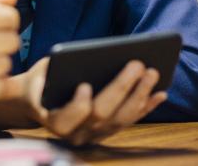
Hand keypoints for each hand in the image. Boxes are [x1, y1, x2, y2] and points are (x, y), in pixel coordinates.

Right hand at [21, 58, 167, 145]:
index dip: (77, 105)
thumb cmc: (39, 83)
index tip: (84, 85)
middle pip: (102, 115)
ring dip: (140, 95)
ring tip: (152, 73)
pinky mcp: (109, 131)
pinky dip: (147, 107)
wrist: (39, 102)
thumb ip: (49, 73)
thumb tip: (73, 61)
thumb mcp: (37, 76)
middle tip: (136, 64)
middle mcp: (76, 134)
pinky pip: (131, 120)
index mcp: (54, 121)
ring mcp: (95, 135)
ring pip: (121, 119)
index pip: (67, 118)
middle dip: (121, 88)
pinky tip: (160, 93)